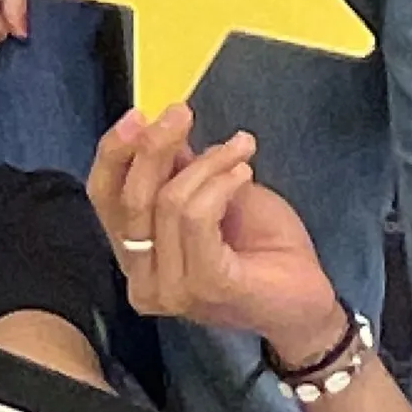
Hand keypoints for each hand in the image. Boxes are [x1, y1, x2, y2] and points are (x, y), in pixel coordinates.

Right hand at [88, 100, 345, 354]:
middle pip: (131, 197)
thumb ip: (177, 172)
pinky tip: (243, 172)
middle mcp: (142, 279)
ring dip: (207, 163)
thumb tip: (158, 128)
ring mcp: (172, 288)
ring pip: (169, 201)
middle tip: (182, 112)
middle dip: (155, 145)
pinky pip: (198, 216)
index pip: (103, 197)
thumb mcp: (210, 195)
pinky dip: (220, 184)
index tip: (138, 114)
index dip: (114, 152)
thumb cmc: (261, 247)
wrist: (307, 300)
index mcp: (135, 255)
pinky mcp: (206, 286)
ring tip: (240, 151)